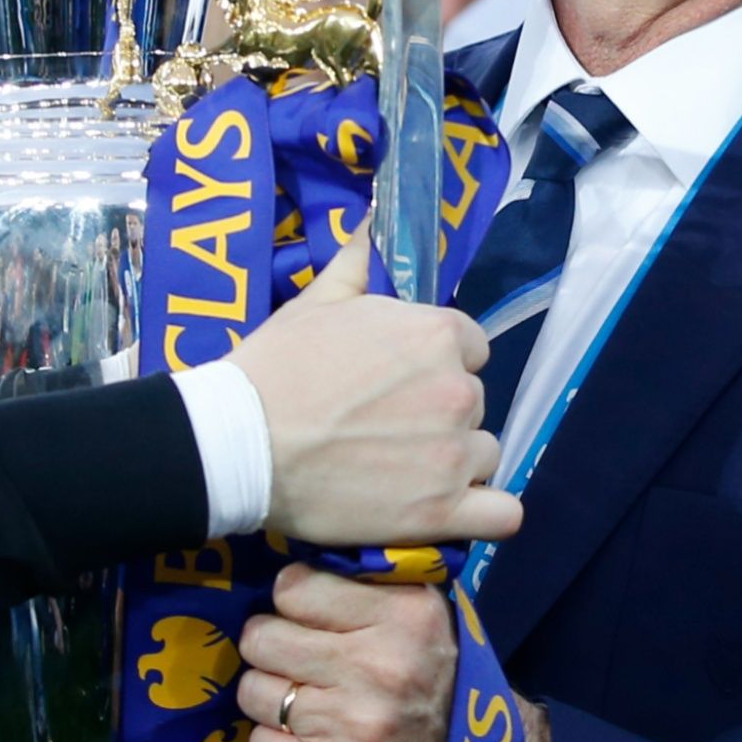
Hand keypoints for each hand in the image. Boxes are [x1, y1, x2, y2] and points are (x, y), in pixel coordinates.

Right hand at [224, 233, 521, 544]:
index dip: (437, 363)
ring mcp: (454, 455)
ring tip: (404, 470)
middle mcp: (458, 391)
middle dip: (440, 412)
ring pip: (484, 454)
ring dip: (455, 462)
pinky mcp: (442, 512)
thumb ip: (357, 264)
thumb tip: (373, 226)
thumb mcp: (315, 302)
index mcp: (438, 335)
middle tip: (389, 427)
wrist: (239, 443)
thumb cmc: (275, 368)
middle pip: (474, 401)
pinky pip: (502, 515)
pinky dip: (485, 513)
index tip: (402, 381)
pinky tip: (454, 507)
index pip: (471, 347)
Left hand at [236, 565, 453, 741]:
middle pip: (260, 639)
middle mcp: (377, 668)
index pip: (291, 588)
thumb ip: (366, 580)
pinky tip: (310, 736)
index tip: (307, 611)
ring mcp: (353, 724)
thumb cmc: (430, 670)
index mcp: (402, 616)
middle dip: (272, 646)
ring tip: (306, 696)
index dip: (293, 599)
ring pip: (253, 692)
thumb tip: (293, 561)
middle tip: (297, 656)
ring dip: (272, 695)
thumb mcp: (420, 611)